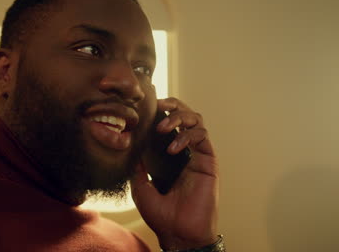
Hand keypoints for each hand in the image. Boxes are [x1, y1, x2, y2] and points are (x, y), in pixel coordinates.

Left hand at [131, 97, 219, 249]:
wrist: (179, 234)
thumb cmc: (162, 216)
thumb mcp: (141, 188)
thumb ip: (137, 167)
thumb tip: (129, 149)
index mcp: (170, 156)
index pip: (168, 125)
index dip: (160, 112)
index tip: (145, 108)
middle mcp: (186, 152)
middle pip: (186, 115)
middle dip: (173, 105)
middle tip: (159, 105)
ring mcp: (198, 155)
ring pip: (197, 120)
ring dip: (179, 117)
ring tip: (163, 127)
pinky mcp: (208, 161)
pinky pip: (202, 136)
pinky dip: (187, 136)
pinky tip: (173, 148)